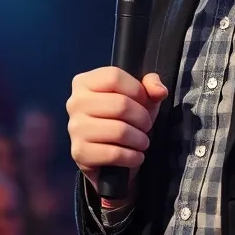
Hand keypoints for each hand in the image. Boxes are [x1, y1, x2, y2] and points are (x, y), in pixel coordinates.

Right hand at [67, 66, 168, 194]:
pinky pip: (114, 154)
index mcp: (84, 82)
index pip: (114, 77)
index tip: (145, 103)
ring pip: (119, 131)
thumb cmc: (122, 119)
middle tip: (145, 126)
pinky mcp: (79, 152)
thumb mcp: (139, 97)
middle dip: (142, 118)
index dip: (137, 91)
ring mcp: (75, 128)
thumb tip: (159, 91)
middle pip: (120, 104)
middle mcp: (75, 102)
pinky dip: (132, 157)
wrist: (105, 155)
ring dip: (140, 139)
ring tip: (142, 142)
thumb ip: (151, 85)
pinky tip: (135, 156)